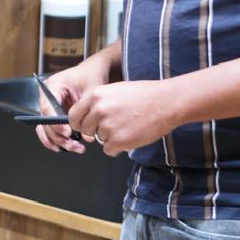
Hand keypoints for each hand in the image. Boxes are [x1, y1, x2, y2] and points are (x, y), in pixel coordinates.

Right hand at [34, 58, 110, 154]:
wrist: (93, 72)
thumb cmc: (91, 77)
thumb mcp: (91, 90)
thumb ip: (83, 109)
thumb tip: (78, 129)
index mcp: (52, 86)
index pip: (47, 108)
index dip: (55, 123)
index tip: (67, 133)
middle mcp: (46, 96)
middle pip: (45, 121)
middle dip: (58, 136)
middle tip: (72, 144)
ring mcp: (49, 106)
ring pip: (46, 128)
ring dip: (57, 141)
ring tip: (74, 147)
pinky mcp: (54, 113)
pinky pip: (50, 129)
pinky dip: (56, 139)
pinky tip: (65, 147)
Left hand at [64, 78, 178, 156]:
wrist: (166, 102)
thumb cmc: (144, 95)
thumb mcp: (114, 90)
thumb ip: (97, 103)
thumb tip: (86, 117)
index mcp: (95, 95)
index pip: (73, 116)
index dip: (79, 123)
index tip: (83, 127)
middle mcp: (98, 110)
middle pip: (85, 130)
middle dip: (95, 131)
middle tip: (112, 127)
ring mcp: (108, 126)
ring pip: (99, 139)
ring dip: (110, 138)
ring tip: (127, 126)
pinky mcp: (119, 141)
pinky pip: (109, 150)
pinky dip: (118, 147)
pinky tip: (131, 135)